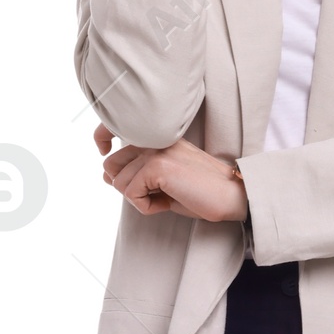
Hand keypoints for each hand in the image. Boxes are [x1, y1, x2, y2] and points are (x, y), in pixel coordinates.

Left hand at [94, 125, 245, 221]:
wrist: (231, 196)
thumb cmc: (201, 192)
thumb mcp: (164, 178)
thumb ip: (138, 172)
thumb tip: (106, 174)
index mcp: (157, 136)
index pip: (112, 127)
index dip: (101, 139)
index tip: (103, 151)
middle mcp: (155, 138)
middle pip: (111, 165)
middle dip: (127, 187)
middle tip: (154, 194)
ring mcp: (156, 151)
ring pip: (120, 183)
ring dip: (139, 200)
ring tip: (165, 199)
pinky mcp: (158, 167)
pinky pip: (131, 194)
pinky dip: (145, 207)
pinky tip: (166, 204)